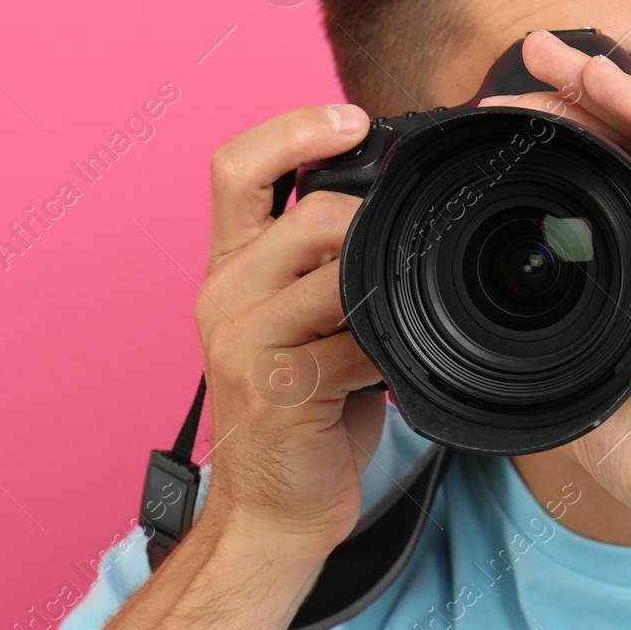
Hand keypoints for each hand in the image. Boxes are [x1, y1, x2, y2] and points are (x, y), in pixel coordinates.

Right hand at [194, 104, 386, 551]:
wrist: (271, 510)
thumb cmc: (302, 411)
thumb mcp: (303, 321)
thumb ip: (327, 264)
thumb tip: (396, 210)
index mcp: (230, 266)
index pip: (238, 168)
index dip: (295, 129)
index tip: (354, 119)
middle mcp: (225, 294)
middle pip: (310, 215)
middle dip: (375, 228)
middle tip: (406, 261)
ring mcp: (243, 341)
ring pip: (338, 274)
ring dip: (386, 293)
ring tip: (394, 322)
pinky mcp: (276, 389)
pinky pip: (357, 344)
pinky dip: (390, 354)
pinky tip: (391, 373)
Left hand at [481, 31, 630, 542]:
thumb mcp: (583, 391)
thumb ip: (546, 354)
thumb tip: (482, 343)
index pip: (606, 191)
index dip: (554, 156)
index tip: (492, 143)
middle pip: (625, 150)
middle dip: (564, 108)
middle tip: (502, 87)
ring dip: (593, 88)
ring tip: (539, 56)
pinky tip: (593, 75)